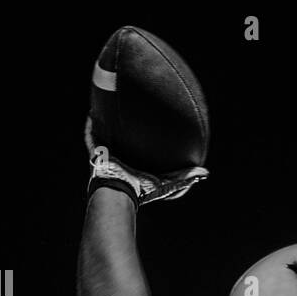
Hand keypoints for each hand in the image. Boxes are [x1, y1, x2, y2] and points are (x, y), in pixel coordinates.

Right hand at [83, 116, 208, 204]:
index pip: (138, 150)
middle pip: (121, 139)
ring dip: (106, 121)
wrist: (123, 192)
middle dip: (123, 126)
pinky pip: (92, 134)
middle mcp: (120, 158)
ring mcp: (106, 154)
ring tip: (108, 104)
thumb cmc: (143, 190)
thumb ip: (185, 178)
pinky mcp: (95, 151)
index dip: (142, 140)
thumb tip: (204, 173)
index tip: (148, 128)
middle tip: (127, 110)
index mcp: (135, 165)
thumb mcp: (167, 183)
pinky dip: (92, 124)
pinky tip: (94, 110)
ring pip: (105, 134)